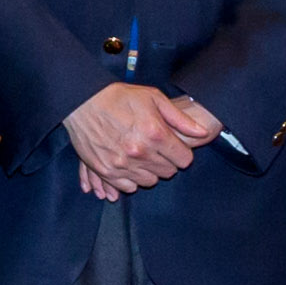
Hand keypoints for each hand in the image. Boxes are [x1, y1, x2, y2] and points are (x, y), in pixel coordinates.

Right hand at [66, 81, 202, 197]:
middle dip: (167, 162)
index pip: (184, 160)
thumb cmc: (120, 97)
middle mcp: (140, 152)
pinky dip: (132, 180)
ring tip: (143, 157)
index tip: (174, 147)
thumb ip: (179, 119)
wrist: (83, 102)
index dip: (181, 153)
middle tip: (157, 150)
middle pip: (168, 172)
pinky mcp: (106, 171)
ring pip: (150, 182)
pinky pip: (129, 187)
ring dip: (150, 172)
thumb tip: (202, 133)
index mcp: (155, 134)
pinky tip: (130, 166)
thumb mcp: (153, 98)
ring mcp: (122, 164)